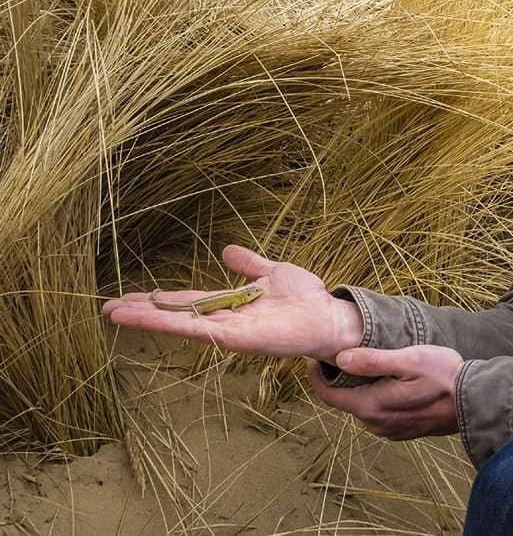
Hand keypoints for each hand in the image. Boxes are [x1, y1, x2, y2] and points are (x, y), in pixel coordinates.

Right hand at [101, 245, 362, 362]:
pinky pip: (198, 330)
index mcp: (229, 304)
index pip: (185, 301)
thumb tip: (227, 250)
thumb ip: (249, 264)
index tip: (127, 295)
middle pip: (175, 314)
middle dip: (142, 311)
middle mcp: (223, 320)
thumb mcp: (272, 272)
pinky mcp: (236, 338)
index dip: (158, 299)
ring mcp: (227, 331)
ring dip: (147, 318)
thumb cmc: (306, 297)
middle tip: (106, 307)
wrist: (329, 314)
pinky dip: (171, 325)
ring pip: (179, 323)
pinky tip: (149, 320)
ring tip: (114, 312)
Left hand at [307, 345, 463, 439]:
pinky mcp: (403, 430)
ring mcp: (390, 430)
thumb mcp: (409, 359)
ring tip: (367, 365)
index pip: (329, 395)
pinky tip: (389, 382)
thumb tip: (339, 359)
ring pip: (362, 407)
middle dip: (340, 380)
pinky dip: (375, 397)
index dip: (316, 376)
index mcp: (372, 406)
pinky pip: (378, 413)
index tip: (314, 358)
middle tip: (342, 354)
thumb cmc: (444, 375)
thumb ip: (373, 360)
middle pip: (345, 401)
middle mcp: (376, 423)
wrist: (475, 401)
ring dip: (360, 388)